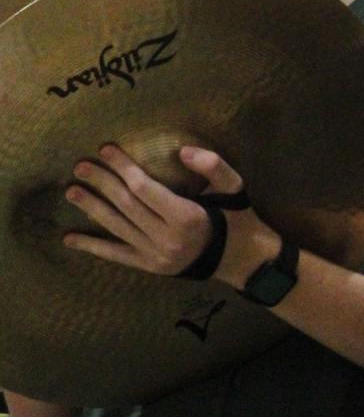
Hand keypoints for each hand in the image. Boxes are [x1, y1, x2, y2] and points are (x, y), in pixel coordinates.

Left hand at [63, 144, 276, 287]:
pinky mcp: (149, 266)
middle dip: (102, 183)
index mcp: (187, 216)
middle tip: (81, 166)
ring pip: (117, 227)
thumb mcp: (234, 187)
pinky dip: (92, 247)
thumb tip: (182, 151)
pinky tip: (70, 239)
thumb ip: (213, 165)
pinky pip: (115, 256)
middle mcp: (167, 237)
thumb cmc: (235, 217)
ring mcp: (155, 255)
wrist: (240, 258)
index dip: (123, 167)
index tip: (106, 149)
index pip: (145, 188)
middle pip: (126, 205)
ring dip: (91, 208)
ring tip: (71, 191)